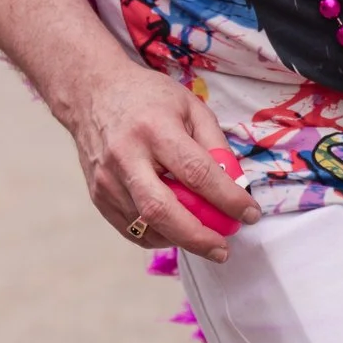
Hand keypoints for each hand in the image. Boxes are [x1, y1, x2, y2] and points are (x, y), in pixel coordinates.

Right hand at [57, 57, 257, 261]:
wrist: (92, 92)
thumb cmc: (147, 97)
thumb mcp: (190, 106)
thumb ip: (215, 145)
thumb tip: (235, 186)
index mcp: (154, 128)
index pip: (196, 173)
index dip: (227, 199)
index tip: (249, 214)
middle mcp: (126, 156)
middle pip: (162, 210)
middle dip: (197, 237)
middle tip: (223, 249)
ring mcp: (107, 179)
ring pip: (147, 226)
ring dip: (180, 238)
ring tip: (202, 234)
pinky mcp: (98, 195)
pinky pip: (133, 230)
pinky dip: (159, 235)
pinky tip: (175, 226)